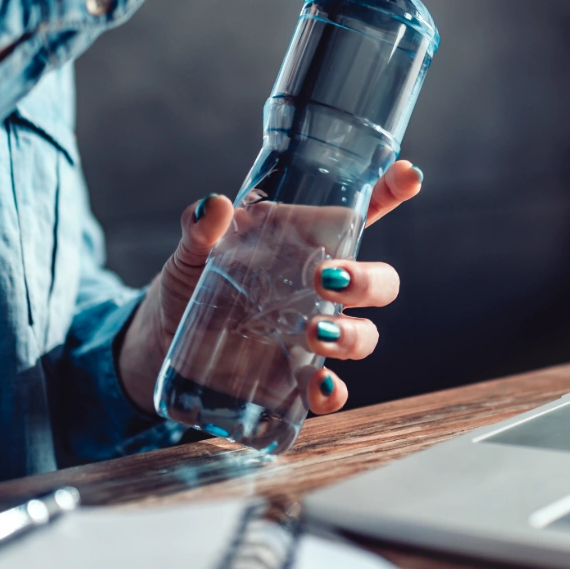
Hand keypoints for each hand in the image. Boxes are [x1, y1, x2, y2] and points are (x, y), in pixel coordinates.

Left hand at [115, 159, 424, 415]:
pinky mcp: (296, 379)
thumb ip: (200, 230)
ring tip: (313, 334)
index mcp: (306, 245)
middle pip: (379, 283)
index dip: (393, 192)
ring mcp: (315, 335)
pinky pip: (331, 391)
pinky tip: (320, 388)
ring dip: (353, 336)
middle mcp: (321, 290)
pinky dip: (333, 394)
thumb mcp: (191, 253)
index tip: (409, 175)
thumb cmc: (189, 283)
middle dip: (368, 281)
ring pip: (366, 335)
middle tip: (328, 279)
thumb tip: (212, 205)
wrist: (160, 343)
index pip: (363, 214)